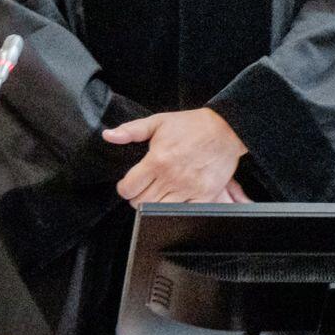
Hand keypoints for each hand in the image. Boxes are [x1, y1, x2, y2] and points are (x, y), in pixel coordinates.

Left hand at [103, 108, 248, 207]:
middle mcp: (171, 177)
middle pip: (140, 202)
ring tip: (157, 193)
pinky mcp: (204, 196)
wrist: (225, 130)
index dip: (124, 188)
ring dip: (153, 204)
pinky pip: (183, 212)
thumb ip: (131, 130)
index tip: (128, 184)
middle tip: (142, 189)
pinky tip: (174, 198)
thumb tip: (109, 135)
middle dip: (136, 197)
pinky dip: (175, 209)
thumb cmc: (192, 126)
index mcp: (157, 160)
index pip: (128, 188)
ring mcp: (188, 189)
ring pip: (158, 210)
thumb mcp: (158, 122)